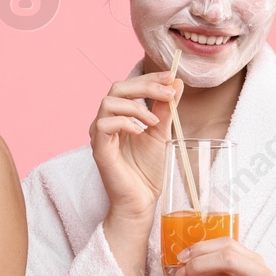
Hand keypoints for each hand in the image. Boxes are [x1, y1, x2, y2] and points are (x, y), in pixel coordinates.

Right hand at [89, 71, 182, 221]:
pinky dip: (124, 122)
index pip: (130, 86)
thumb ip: (166, 109)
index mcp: (120, 116)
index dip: (150, 77)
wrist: (141, 200)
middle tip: (168, 93)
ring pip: (108, 102)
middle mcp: (107, 121)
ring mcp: (100, 134)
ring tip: (154, 121)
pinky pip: (104, 125)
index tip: (171, 75)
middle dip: (145, 86)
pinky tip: (140, 131)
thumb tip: (176, 83)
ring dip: (135, 106)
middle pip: (117, 87)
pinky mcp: (98, 149)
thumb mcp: (162, 133)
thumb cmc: (148, 171)